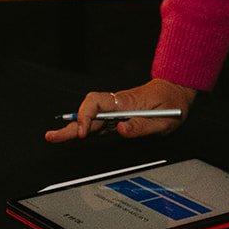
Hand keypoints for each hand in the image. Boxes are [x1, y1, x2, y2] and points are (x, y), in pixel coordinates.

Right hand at [44, 78, 195, 142]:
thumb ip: (142, 126)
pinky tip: (75, 134)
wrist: (177, 91)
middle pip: (88, 112)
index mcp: (126, 102)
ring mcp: (116, 110)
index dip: (86, 117)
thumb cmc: (171, 103)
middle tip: (52, 136)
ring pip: (90, 118)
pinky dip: (85, 128)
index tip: (84, 133)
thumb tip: (120, 131)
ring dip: (73, 128)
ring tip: (56, 137)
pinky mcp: (118, 116)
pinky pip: (98, 122)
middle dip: (70, 125)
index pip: (97, 104)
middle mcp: (117, 104)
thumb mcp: (164, 120)